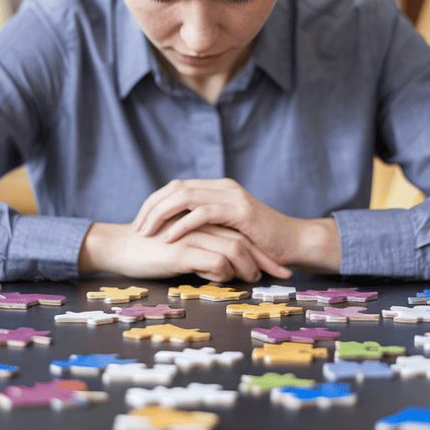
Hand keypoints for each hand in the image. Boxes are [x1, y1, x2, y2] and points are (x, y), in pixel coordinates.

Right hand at [78, 219, 288, 282]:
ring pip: (234, 248)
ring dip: (247, 267)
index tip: (279, 266)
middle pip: (243, 238)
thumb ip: (203, 250)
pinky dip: (225, 272)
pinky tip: (222, 279)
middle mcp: (201, 223)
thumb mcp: (182, 248)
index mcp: (203, 220)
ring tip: (252, 280)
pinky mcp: (182, 249)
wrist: (119, 247)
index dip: (261, 249)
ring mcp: (192, 234)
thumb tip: (225, 268)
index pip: (240, 232)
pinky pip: (215, 260)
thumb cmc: (149, 250)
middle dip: (265, 259)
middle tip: (280, 275)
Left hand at [132, 178, 339, 273]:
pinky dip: (182, 224)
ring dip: (161, 214)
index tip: (140, 222)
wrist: (293, 242)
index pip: (176, 187)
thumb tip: (175, 234)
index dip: (154, 203)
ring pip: (184, 196)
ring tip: (147, 233)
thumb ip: (207, 225)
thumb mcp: (227, 230)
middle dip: (151, 207)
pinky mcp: (238, 210)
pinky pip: (203, 213)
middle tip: (137, 228)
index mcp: (216, 188)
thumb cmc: (260, 242)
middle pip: (175, 188)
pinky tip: (170, 237)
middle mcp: (221, 186)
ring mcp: (230, 195)